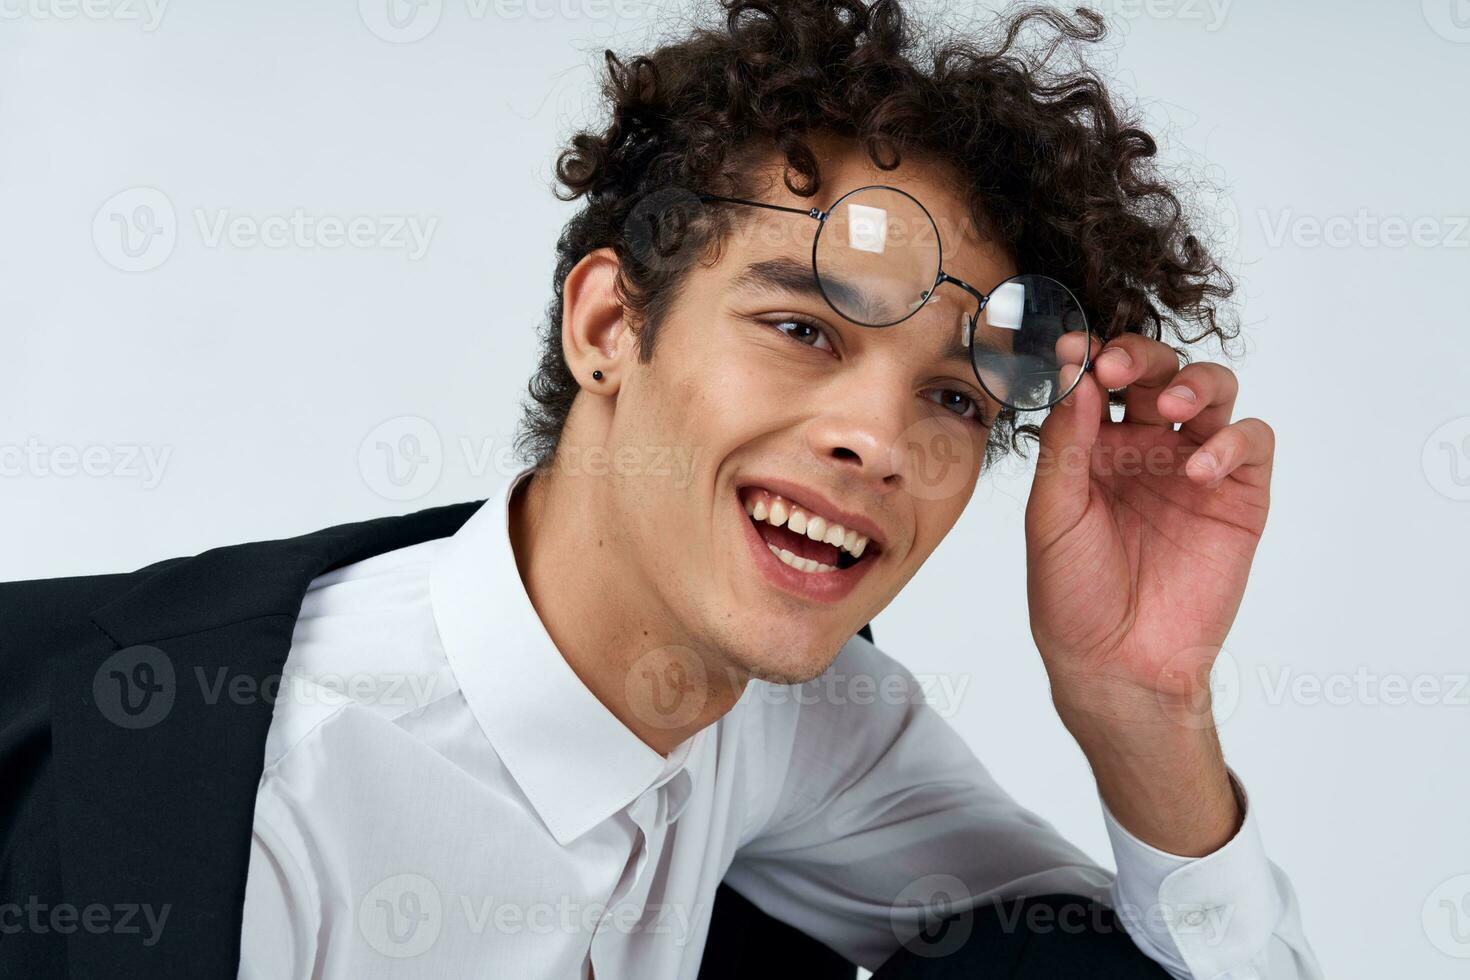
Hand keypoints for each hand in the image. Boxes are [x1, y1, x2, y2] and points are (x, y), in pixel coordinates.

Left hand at [1025, 332, 1274, 719]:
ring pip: (1211, 390)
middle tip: (1116, 368)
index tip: (1071, 346)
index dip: (1088, 357)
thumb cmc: (1073, 593)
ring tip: (1168, 408)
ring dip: (1193, 383)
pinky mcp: (1238, 496)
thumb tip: (1075, 375)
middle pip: (1155, 371)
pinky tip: (1197, 468)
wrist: (1117, 662)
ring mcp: (1193, 467)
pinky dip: (1231, 441)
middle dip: (1138, 357)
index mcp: (1092, 446)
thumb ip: (1064, 445)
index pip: (1097, 381)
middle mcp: (1143, 447)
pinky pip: (1250, 442)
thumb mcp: (1051, 516)